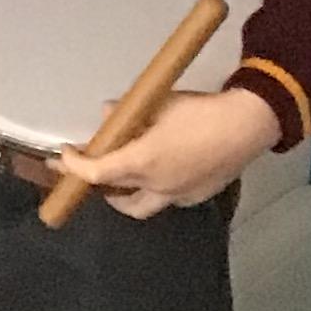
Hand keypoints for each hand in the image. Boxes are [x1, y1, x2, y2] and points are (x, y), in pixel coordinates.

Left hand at [57, 85, 277, 219]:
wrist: (246, 126)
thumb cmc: (199, 112)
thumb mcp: (157, 104)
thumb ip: (127, 112)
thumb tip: (108, 113)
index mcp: (142, 163)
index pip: (96, 173)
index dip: (75, 166)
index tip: (64, 156)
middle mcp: (157, 186)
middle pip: (116, 197)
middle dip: (97, 185)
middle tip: (89, 169)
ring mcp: (179, 195)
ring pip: (141, 206)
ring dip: (124, 196)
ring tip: (119, 177)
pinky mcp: (197, 197)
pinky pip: (166, 199)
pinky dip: (153, 190)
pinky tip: (158, 172)